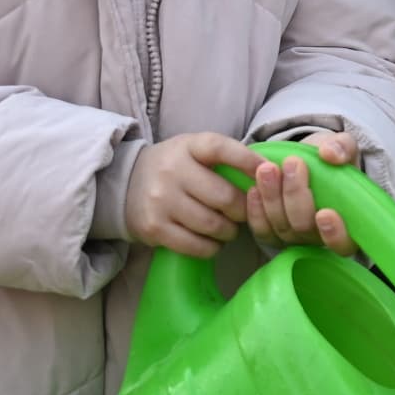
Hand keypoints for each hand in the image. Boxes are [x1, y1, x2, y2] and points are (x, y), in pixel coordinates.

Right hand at [125, 130, 258, 258]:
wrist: (125, 184)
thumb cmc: (174, 168)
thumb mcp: (193, 151)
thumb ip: (225, 157)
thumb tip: (269, 172)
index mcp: (187, 147)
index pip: (221, 148)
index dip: (247, 161)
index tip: (266, 172)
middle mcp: (172, 171)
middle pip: (224, 197)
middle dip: (242, 210)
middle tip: (243, 214)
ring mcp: (161, 200)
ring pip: (212, 225)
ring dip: (229, 232)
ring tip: (228, 229)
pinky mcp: (154, 228)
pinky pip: (196, 246)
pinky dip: (211, 248)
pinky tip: (212, 242)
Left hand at [240, 132, 360, 257]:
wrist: (305, 161)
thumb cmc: (330, 161)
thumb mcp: (343, 148)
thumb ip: (343, 148)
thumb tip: (331, 154)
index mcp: (347, 226)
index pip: (344, 244)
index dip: (335, 234)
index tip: (325, 213)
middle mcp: (320, 238)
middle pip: (305, 228)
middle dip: (296, 195)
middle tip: (292, 163)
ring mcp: (295, 238)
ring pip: (281, 226)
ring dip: (272, 198)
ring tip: (268, 168)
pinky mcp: (272, 234)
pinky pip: (262, 230)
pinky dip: (256, 211)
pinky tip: (254, 189)